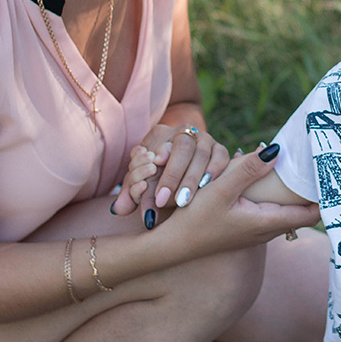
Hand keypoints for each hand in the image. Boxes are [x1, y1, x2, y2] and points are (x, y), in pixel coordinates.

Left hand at [113, 124, 230, 225]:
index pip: (159, 141)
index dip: (158, 154)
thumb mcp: (140, 181)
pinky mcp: (220, 150)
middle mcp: (185, 132)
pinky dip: (214, 170)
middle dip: (173, 173)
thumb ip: (129, 194)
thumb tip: (119, 209)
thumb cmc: (155, 176)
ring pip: (202, 152)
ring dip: (192, 177)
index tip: (153, 167)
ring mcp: (205, 139)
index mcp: (161, 134)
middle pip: (183, 146)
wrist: (180, 165)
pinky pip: (221, 157)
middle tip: (163, 199)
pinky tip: (205, 186)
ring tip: (183, 200)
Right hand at [163, 143, 320, 254]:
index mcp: (267, 222)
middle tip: (322, 168)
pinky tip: (273, 180)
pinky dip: (279, 198)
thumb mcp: (220, 189)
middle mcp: (267, 230)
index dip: (326, 198)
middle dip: (314, 193)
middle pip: (303, 213)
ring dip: (296, 195)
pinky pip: (273, 212)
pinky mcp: (246, 228)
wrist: (171, 245)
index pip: (311, 214)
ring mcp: (257, 232)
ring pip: (288, 212)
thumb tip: (277, 151)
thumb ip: (248, 170)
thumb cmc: (194, 219)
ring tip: (303, 171)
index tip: (334, 178)